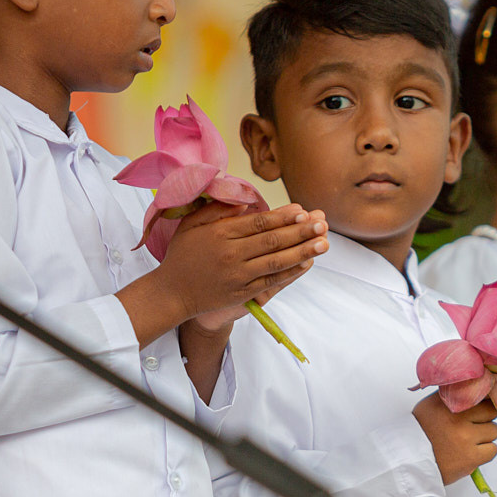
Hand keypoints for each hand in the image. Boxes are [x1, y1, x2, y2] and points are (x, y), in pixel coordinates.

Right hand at [161, 203, 327, 330]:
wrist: (172, 292)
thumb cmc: (183, 255)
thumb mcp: (192, 224)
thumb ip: (216, 211)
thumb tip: (245, 202)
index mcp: (219, 234)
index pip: (258, 223)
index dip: (282, 217)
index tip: (302, 210)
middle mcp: (230, 254)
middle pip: (272, 241)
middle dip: (300, 232)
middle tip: (322, 223)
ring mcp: (237, 276)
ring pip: (276, 262)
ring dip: (302, 252)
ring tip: (324, 243)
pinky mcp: (241, 293)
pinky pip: (271, 282)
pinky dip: (290, 273)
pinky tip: (307, 263)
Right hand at [414, 394, 496, 486]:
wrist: (409, 461)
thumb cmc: (422, 432)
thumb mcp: (431, 405)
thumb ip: (453, 395)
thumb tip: (479, 386)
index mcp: (448, 401)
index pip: (482, 393)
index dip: (483, 402)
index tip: (478, 409)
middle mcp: (457, 416)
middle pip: (492, 411)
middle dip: (485, 419)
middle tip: (472, 426)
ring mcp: (465, 437)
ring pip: (494, 431)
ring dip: (485, 437)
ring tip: (468, 441)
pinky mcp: (470, 457)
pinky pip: (493, 450)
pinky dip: (484, 452)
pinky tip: (471, 453)